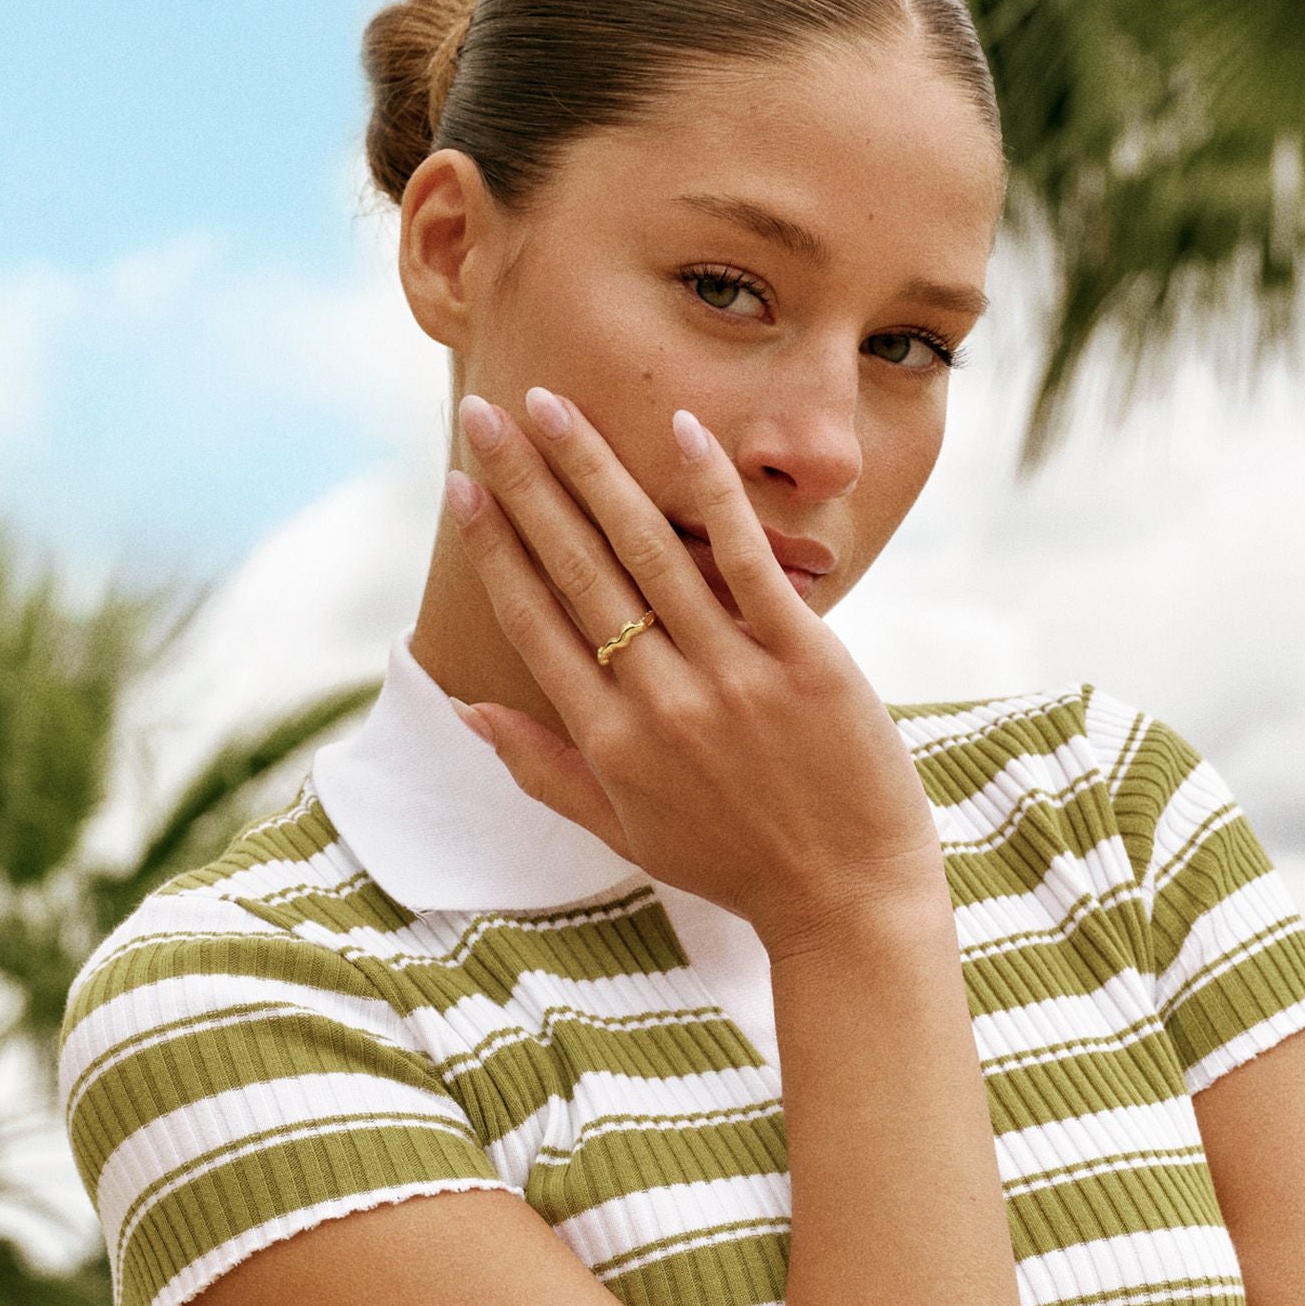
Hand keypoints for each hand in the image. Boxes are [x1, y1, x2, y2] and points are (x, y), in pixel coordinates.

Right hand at [442, 386, 945, 950]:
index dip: (492, 546)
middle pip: (576, 569)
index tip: (458, 484)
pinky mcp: (802, 658)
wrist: (846, 900)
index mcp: (610, 742)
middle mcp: (659, 701)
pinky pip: (747, 561)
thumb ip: (543, 769)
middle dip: (524, 484)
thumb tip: (468, 713)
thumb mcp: (624, 832)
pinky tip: (682, 431)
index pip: (534, 620)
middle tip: (484, 413)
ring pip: (647, 552)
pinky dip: (713, 496)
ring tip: (552, 405)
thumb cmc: (734, 865)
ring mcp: (731, 676)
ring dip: (593, 470)